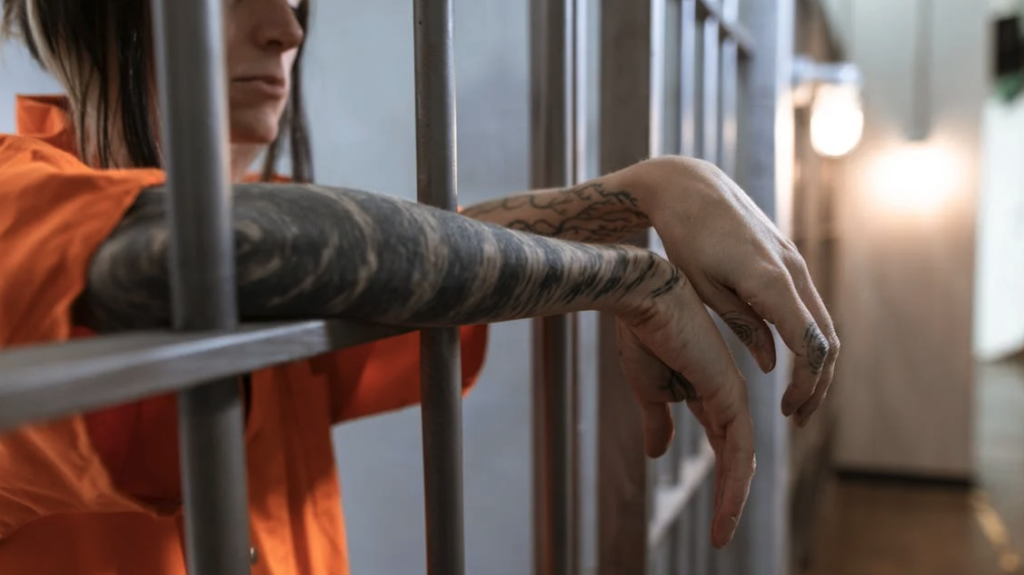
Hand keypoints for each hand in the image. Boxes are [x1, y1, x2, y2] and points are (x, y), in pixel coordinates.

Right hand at [612, 260, 754, 548]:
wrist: (641, 298)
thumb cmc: (641, 334)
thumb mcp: (647, 390)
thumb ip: (658, 421)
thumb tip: (658, 454)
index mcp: (707, 395)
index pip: (723, 448)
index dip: (722, 483)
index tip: (715, 520)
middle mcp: (726, 398)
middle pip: (735, 459)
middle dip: (730, 498)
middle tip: (721, 535)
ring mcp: (730, 396)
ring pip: (739, 460)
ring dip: (732, 500)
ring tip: (721, 534)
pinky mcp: (728, 394)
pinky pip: (737, 448)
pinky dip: (734, 481)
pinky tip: (728, 507)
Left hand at [627, 156, 840, 426]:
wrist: (690, 187)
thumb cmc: (684, 239)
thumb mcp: (702, 290)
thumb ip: (742, 326)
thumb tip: (774, 365)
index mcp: (771, 281)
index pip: (809, 345)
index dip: (806, 384)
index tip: (788, 411)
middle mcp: (793, 270)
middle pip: (827, 339)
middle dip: (819, 384)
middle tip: (797, 416)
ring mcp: (796, 263)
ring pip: (824, 324)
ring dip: (818, 365)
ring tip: (797, 398)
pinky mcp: (790, 260)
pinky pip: (811, 307)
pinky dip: (809, 340)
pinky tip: (791, 362)